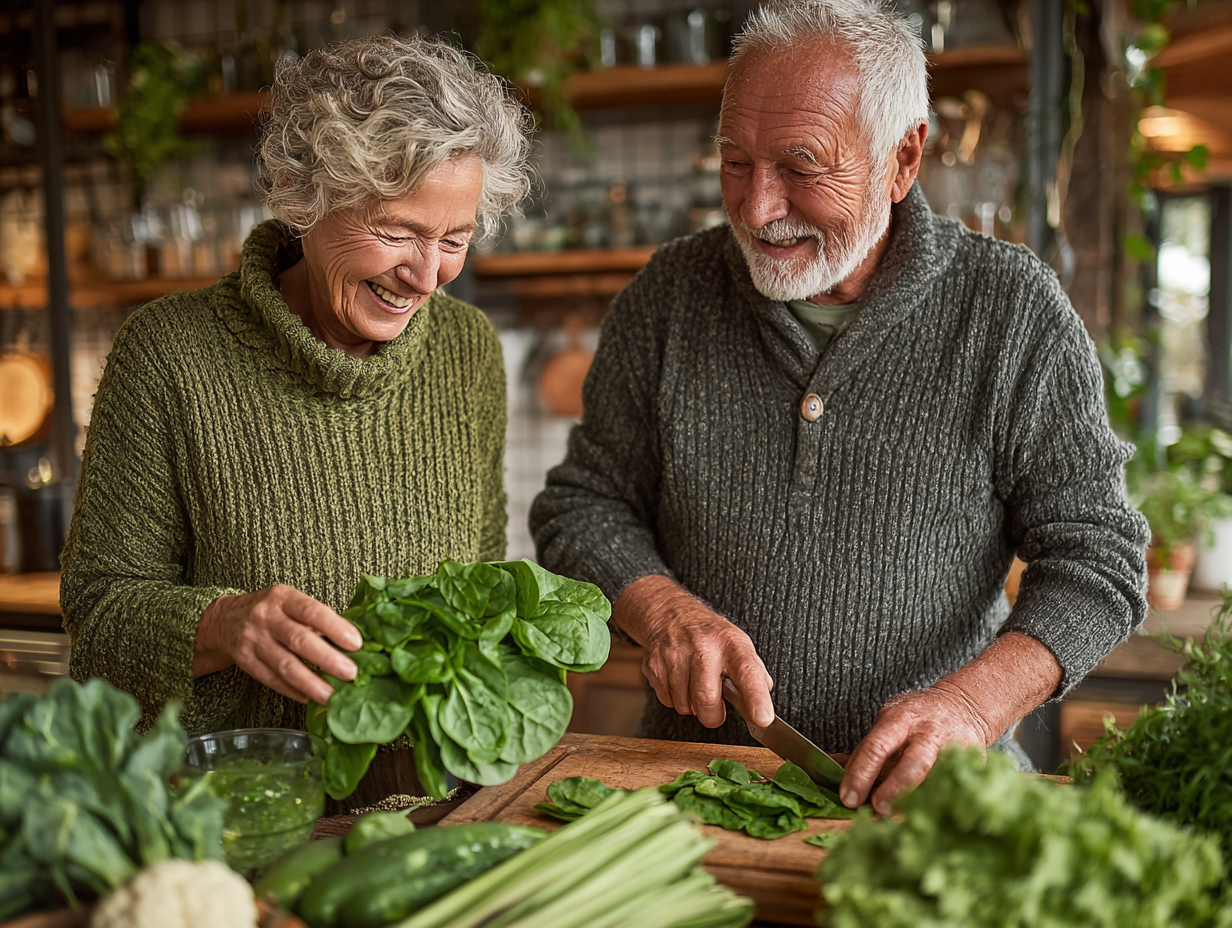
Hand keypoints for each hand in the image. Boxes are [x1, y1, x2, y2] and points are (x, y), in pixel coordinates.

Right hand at [194, 585, 362, 704]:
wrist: (225, 619)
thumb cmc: (271, 610)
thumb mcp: (291, 602)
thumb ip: (318, 618)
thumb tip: (354, 642)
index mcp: (283, 598)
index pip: (311, 611)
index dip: (335, 628)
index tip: (356, 643)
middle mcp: (266, 617)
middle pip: (299, 640)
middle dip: (327, 659)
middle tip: (351, 673)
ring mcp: (254, 640)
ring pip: (284, 665)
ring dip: (310, 683)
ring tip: (331, 695)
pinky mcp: (245, 661)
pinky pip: (270, 679)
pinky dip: (291, 690)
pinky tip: (308, 697)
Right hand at [613, 574, 773, 728]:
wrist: (672, 615)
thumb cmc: (711, 638)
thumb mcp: (739, 648)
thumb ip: (754, 678)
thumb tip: (761, 711)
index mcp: (731, 644)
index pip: (748, 672)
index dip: (756, 698)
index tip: (763, 718)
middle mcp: (703, 646)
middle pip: (706, 698)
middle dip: (712, 716)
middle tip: (715, 711)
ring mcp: (675, 654)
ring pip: (684, 705)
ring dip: (692, 706)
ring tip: (695, 686)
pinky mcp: (654, 664)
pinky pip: (667, 701)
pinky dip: (676, 700)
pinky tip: (680, 682)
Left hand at [838, 631, 1062, 813]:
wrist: (963, 705)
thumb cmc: (917, 719)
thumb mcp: (888, 724)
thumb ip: (865, 749)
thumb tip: (828, 767)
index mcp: (899, 721)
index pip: (875, 748)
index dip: (859, 775)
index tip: (848, 798)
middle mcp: (928, 733)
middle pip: (912, 763)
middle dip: (894, 789)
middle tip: (877, 809)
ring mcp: (954, 749)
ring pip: (939, 779)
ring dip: (921, 800)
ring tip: (905, 817)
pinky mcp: (973, 765)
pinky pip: (958, 788)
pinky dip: (943, 803)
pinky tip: (931, 817)